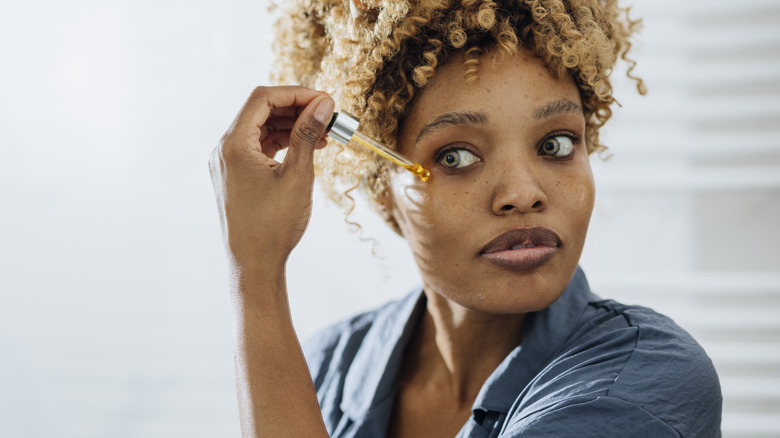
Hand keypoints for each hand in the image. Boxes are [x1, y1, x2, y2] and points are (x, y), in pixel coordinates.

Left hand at [209, 86, 334, 277]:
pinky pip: (259, 147)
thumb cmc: (273, 225)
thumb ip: (308, 135)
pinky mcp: (236, 176)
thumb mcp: (297, 175)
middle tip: (329, 115)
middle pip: (261, 110)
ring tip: (324, 134)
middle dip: (296, 108)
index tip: (325, 101)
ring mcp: (228, 163)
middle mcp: (225, 149)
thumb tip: (323, 104)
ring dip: (292, 126)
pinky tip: (308, 148)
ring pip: (261, 128)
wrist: (254, 265)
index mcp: (233, 145)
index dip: (297, 94)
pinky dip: (283, 142)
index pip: (263, 99)